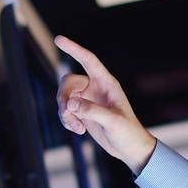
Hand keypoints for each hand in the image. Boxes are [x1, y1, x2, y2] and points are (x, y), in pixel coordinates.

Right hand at [53, 36, 157, 174]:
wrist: (129, 148)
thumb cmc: (128, 132)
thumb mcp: (113, 122)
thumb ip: (92, 111)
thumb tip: (69, 104)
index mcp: (107, 83)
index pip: (88, 60)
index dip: (74, 49)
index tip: (58, 39)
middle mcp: (95, 88)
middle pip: (68, 82)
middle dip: (63, 98)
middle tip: (67, 114)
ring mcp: (87, 100)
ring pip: (64, 98)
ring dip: (65, 113)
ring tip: (78, 128)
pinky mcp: (82, 112)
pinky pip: (65, 110)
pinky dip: (67, 120)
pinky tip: (79, 130)